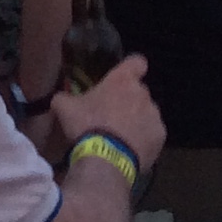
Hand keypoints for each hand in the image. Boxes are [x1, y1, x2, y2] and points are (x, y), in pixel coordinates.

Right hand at [49, 54, 166, 173]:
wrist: (106, 159)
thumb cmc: (86, 126)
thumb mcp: (64, 108)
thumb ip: (65, 97)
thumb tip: (61, 98)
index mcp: (122, 80)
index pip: (136, 62)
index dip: (131, 68)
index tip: (123, 77)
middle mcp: (143, 94)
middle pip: (139, 92)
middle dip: (128, 101)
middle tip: (111, 116)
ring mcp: (154, 116)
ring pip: (147, 114)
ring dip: (136, 121)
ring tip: (119, 138)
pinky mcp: (160, 138)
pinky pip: (152, 135)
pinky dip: (143, 140)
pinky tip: (128, 150)